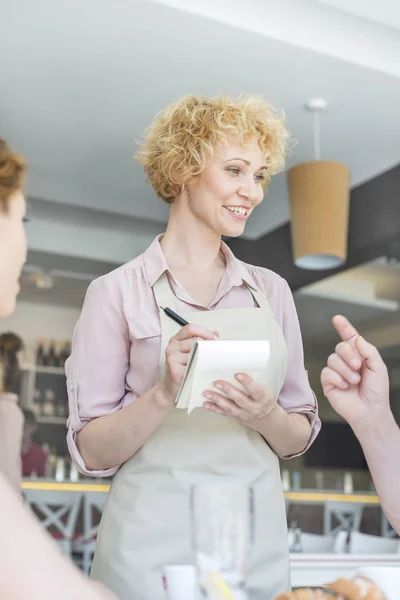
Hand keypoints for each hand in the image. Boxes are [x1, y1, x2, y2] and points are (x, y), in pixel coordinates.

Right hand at [158, 324, 218, 406]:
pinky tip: (201, 372)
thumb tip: (215, 334)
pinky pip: (194, 365)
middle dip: (207, 347)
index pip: (190, 328)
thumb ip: (201, 342)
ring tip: (206, 365)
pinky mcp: (176, 370)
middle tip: (214, 354)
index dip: (204, 331)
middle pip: (196, 340)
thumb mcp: (189, 353)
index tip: (214, 338)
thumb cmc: (182, 372)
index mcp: (175, 341)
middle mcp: (172, 348)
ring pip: (196, 352)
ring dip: (205, 358)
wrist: (171, 390)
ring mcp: (172, 359)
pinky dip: (201, 368)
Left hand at [203, 373, 276, 426]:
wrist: (266, 418)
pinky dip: (214, 408)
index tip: (238, 375)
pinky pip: (224, 413)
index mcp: (263, 398)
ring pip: (229, 407)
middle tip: (217, 383)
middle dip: (227, 390)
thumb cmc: (264, 399)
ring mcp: (244, 413)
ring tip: (207, 393)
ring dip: (217, 399)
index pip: (255, 390)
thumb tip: (240, 365)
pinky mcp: (236, 417)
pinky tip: (206, 403)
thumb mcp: (265, 389)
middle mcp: (253, 407)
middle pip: (240, 399)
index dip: (247, 383)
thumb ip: (254, 381)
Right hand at [320, 315, 388, 431]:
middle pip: (340, 347)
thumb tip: (355, 338)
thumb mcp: (378, 368)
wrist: (370, 412)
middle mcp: (346, 362)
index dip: (344, 327)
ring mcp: (336, 372)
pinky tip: (345, 386)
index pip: (350, 338)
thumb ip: (368, 350)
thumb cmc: (377, 392)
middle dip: (349, 355)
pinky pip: (326, 372)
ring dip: (346, 370)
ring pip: (332, 359)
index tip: (337, 318)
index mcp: (359, 356)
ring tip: (355, 381)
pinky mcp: (328, 382)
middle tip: (358, 366)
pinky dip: (337, 378)